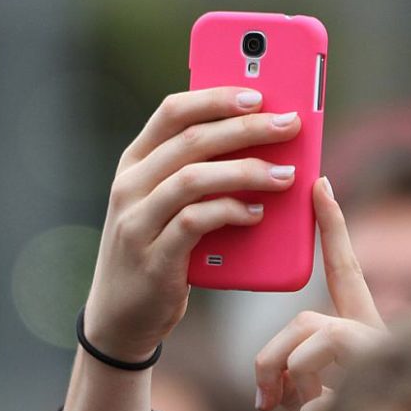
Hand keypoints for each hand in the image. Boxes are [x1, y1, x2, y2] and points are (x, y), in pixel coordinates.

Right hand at [84, 87, 301, 361]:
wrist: (121, 317)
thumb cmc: (157, 250)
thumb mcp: (165, 204)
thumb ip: (196, 173)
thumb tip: (262, 143)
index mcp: (135, 162)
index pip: (173, 111)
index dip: (217, 97)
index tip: (259, 93)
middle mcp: (130, 185)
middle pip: (192, 139)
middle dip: (246, 128)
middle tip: (289, 125)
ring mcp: (137, 220)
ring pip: (194, 177)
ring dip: (246, 171)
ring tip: (285, 174)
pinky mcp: (153, 257)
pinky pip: (195, 222)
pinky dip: (230, 212)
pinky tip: (257, 214)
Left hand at [254, 179, 386, 410]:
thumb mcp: (322, 407)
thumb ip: (297, 386)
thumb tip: (269, 395)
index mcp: (365, 333)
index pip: (346, 271)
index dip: (333, 227)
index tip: (321, 183)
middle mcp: (378, 333)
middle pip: (304, 319)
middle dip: (271, 357)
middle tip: (264, 402)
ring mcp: (382, 347)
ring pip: (307, 338)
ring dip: (290, 381)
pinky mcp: (379, 362)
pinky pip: (316, 376)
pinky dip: (306, 407)